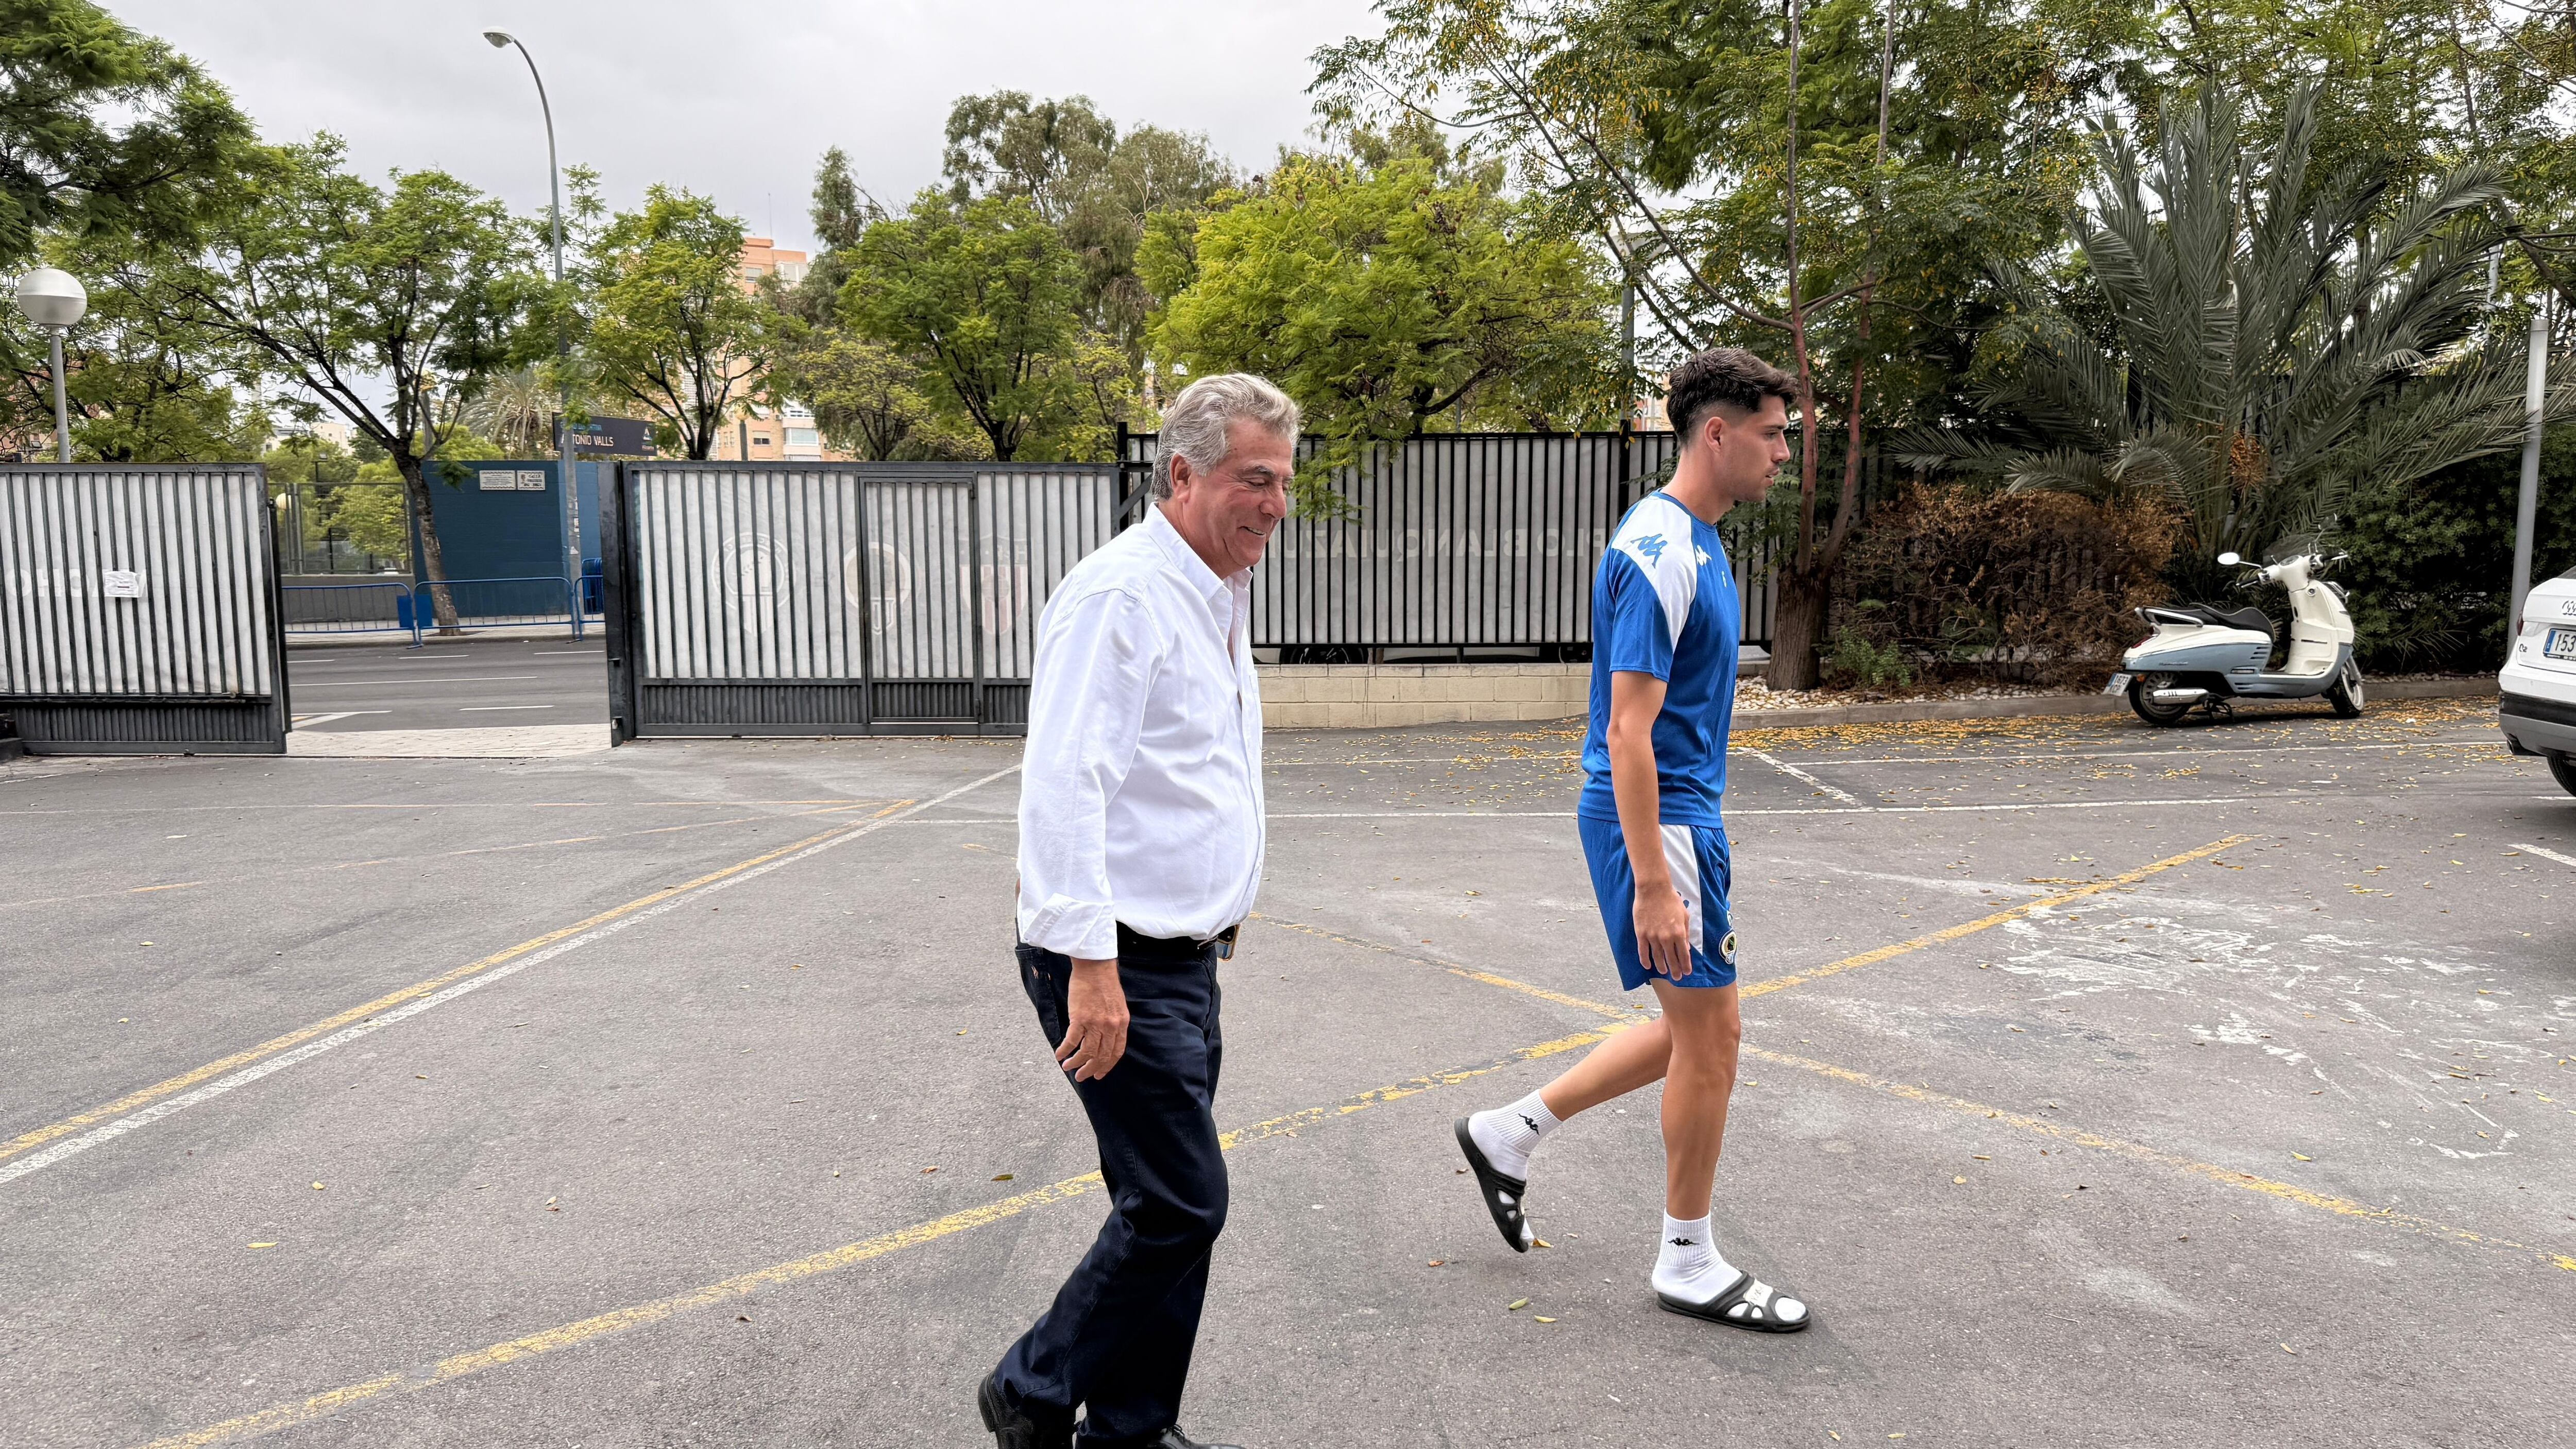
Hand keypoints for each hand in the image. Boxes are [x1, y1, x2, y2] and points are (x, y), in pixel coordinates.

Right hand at [1056, 958, 1129, 1080]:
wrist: (1096, 967)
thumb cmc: (1105, 983)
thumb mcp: (1118, 1006)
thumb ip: (1114, 1023)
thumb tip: (1106, 1038)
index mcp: (1122, 1024)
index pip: (1116, 1052)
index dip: (1107, 1066)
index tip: (1099, 1074)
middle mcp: (1110, 1027)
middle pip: (1101, 1056)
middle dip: (1091, 1069)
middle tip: (1082, 1076)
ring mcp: (1095, 1023)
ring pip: (1086, 1052)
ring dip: (1076, 1063)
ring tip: (1068, 1067)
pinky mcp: (1080, 1018)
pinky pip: (1072, 1041)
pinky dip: (1065, 1050)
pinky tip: (1059, 1055)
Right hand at [1633, 882, 1693, 978]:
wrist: (1654, 890)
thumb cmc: (1671, 900)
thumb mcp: (1684, 915)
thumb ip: (1685, 932)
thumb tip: (1686, 947)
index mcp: (1679, 933)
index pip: (1684, 954)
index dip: (1685, 965)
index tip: (1687, 972)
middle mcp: (1666, 938)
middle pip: (1671, 959)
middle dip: (1675, 970)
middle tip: (1676, 978)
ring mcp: (1652, 937)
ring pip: (1657, 957)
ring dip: (1661, 967)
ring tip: (1663, 972)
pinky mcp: (1641, 934)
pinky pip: (1643, 951)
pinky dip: (1645, 960)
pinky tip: (1647, 966)